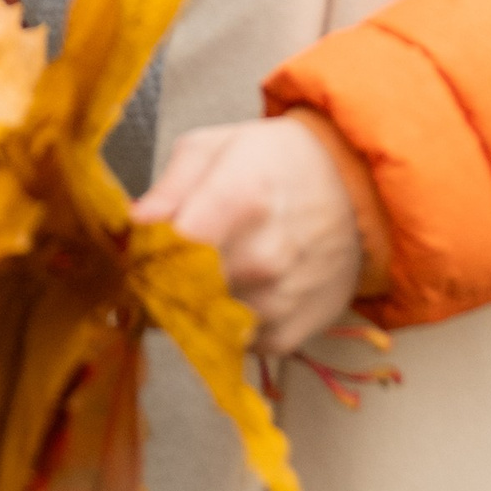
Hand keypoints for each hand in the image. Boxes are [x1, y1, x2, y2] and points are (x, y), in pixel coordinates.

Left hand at [136, 114, 367, 359]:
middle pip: (182, 289)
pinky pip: (233, 343)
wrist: (354, 191)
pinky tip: (243, 290)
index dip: (148, 250)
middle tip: (173, 261)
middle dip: (166, 280)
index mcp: (242, 196)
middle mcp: (264, 255)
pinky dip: (229, 323)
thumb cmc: (276, 162)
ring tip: (216, 270)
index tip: (145, 246)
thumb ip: (171, 185)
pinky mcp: (291, 334)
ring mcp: (279, 300)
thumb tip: (136, 222)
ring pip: (203, 321)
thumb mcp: (216, 147)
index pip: (173, 245)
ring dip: (198, 305)